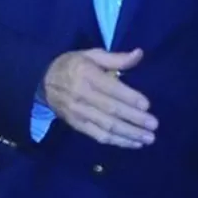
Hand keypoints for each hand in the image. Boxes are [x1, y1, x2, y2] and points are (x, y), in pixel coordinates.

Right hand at [41, 48, 155, 148]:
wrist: (43, 82)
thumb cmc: (72, 65)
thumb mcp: (91, 55)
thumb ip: (116, 58)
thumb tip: (139, 54)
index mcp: (86, 74)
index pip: (110, 89)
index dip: (129, 97)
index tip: (146, 105)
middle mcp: (81, 95)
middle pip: (111, 110)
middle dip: (134, 119)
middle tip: (153, 125)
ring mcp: (78, 112)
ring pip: (106, 126)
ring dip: (129, 134)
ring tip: (148, 138)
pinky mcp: (77, 125)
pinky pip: (98, 136)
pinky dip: (117, 141)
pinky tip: (133, 143)